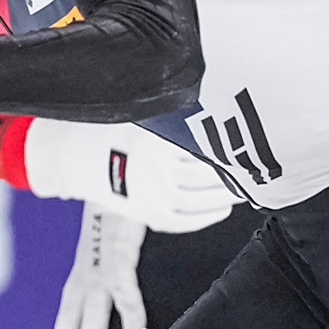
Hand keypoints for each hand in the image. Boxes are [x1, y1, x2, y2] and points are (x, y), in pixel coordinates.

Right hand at [19, 119, 238, 233]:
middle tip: (253, 167)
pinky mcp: (146, 215)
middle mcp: (152, 170)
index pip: (202, 147)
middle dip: (232, 173)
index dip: (228, 149)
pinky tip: (222, 208)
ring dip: (225, 196)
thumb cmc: (116, 130)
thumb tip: (218, 107)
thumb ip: (175, 118)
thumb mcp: (144, 116)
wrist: (76, 157)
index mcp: (155, 141)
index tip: (248, 145)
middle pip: (205, 176)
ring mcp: (148, 195)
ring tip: (242, 188)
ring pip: (197, 200)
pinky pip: (183, 222)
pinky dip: (206, 217)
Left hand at [42, 206, 148, 328]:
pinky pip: (124, 289)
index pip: (68, 312)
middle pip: (72, 319)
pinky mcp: (121, 249)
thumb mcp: (118, 234)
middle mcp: (89, 268)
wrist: (122, 160)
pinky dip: (130, 315)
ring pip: (91, 312)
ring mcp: (103, 260)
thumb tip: (128, 280)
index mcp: (86, 267)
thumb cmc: (125, 198)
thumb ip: (121, 257)